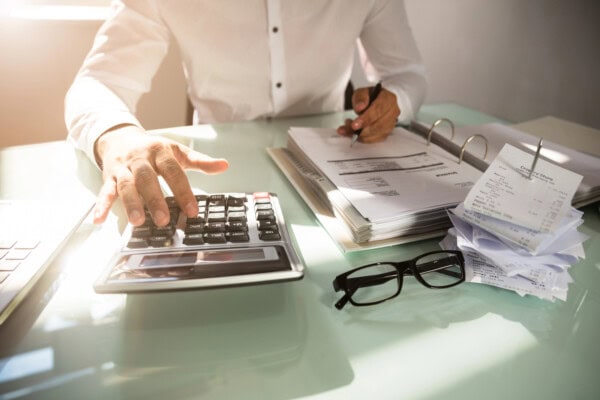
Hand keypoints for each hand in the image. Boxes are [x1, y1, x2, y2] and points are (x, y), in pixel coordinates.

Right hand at [93, 124, 228, 225]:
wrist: (121, 137)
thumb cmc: (153, 149)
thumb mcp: (178, 152)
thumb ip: (200, 161)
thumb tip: (224, 165)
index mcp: (160, 151)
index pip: (173, 171)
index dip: (183, 190)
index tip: (192, 210)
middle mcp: (140, 159)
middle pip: (147, 178)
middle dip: (155, 199)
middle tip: (163, 220)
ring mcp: (123, 168)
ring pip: (125, 186)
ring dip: (131, 204)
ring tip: (138, 222)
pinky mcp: (108, 177)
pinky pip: (104, 191)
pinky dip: (101, 205)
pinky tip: (99, 219)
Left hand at [337, 84, 399, 142]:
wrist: (374, 102)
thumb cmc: (369, 97)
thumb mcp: (361, 92)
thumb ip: (360, 98)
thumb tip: (360, 107)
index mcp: (389, 98)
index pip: (378, 110)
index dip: (366, 118)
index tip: (354, 125)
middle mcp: (393, 111)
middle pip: (379, 124)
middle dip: (362, 129)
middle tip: (348, 128)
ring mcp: (391, 123)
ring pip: (377, 133)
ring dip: (361, 134)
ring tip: (348, 128)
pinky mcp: (387, 132)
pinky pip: (375, 139)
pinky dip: (363, 138)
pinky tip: (353, 133)